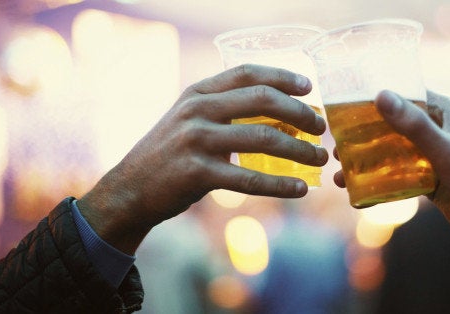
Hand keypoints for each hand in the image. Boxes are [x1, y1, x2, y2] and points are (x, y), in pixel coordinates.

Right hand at [78, 65, 327, 253]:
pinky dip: (280, 185)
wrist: (130, 189)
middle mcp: (197, 110)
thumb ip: (224, 110)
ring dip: (299, 150)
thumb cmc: (168, 154)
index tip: (309, 87)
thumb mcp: (189, 120)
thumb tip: (279, 113)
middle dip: (299, 112)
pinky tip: (300, 190)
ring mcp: (196, 140)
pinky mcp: (198, 173)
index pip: (247, 73)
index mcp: (198, 92)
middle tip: (320, 127)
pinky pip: (250, 179)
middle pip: (262, 100)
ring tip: (319, 158)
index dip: (282, 76)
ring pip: (263, 138)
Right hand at [334, 90, 449, 257]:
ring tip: (340, 172)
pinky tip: (357, 191)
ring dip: (366, 160)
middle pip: (392, 124)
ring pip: (391, 151)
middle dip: (363, 135)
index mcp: (445, 111)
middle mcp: (438, 128)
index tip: (344, 107)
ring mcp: (432, 154)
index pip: (404, 95)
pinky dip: (378, 180)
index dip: (374, 99)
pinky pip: (397, 173)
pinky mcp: (429, 177)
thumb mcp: (445, 151)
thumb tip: (381, 94)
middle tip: (337, 146)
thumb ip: (414, 125)